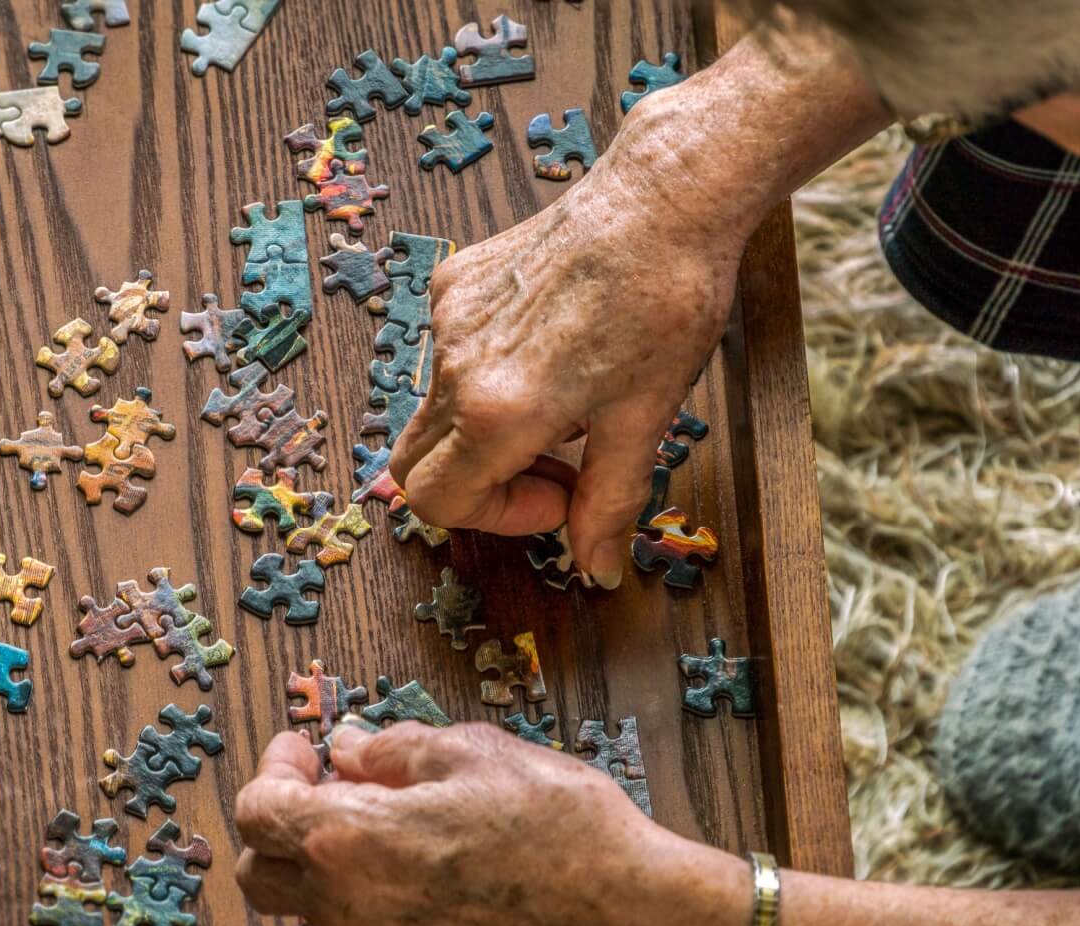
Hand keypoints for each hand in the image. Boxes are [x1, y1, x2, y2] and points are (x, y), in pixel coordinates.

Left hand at [234, 722, 738, 925]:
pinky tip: (428, 866)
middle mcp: (350, 907)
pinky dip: (372, 898)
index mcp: (349, 840)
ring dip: (327, 861)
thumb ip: (390, 748)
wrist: (621, 908)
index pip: (258, 811)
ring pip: (313, 906)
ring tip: (394, 820)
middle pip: (262, 874)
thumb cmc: (551, 820)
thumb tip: (349, 749)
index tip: (307, 750)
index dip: (274, 770)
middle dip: (279, 827)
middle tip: (329, 786)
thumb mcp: (466, 749)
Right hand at [389, 95, 753, 587]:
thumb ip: (609, 503)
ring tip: (566, 403)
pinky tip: (550, 352)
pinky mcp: (454, 284)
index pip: (436, 502)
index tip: (559, 497)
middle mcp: (457, 365)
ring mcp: (449, 321)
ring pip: (436, 411)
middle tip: (555, 465)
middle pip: (415, 465)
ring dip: (489, 432)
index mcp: (498, 409)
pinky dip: (487, 377)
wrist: (665, 200)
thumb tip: (597, 570)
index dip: (494, 518)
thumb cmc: (664, 303)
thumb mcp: (643, 420)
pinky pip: (447, 356)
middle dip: (479, 485)